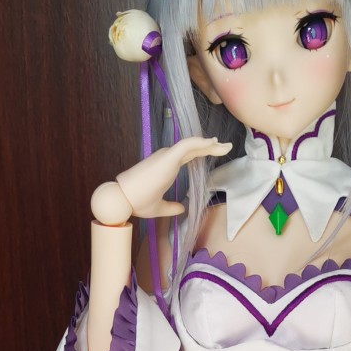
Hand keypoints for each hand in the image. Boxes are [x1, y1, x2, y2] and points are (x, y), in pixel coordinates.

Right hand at [92, 134, 231, 223]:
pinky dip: (200, 142)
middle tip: (226, 146)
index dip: (202, 151)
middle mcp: (167, 158)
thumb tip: (182, 208)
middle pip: (193, 148)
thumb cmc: (137, 203)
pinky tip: (212, 143)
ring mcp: (167, 156)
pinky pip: (186, 145)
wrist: (124, 200)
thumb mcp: (159, 207)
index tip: (215, 150)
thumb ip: (171, 207)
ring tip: (226, 146)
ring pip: (193, 145)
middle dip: (211, 146)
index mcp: (165, 167)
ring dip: (210, 144)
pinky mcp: (167, 157)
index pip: (187, 156)